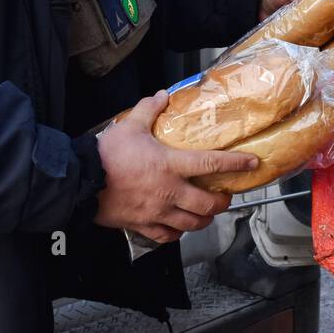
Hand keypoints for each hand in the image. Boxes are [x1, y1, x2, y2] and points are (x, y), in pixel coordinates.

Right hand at [93, 90, 257, 243]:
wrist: (80, 182)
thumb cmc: (106, 155)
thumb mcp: (130, 126)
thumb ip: (149, 110)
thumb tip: (163, 96)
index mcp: (170, 165)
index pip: (211, 163)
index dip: (235, 163)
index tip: (252, 163)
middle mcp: (169, 192)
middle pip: (208, 204)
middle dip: (222, 202)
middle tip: (225, 196)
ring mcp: (157, 212)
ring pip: (192, 224)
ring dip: (204, 219)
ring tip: (207, 213)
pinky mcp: (143, 225)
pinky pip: (167, 236)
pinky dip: (177, 234)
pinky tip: (178, 228)